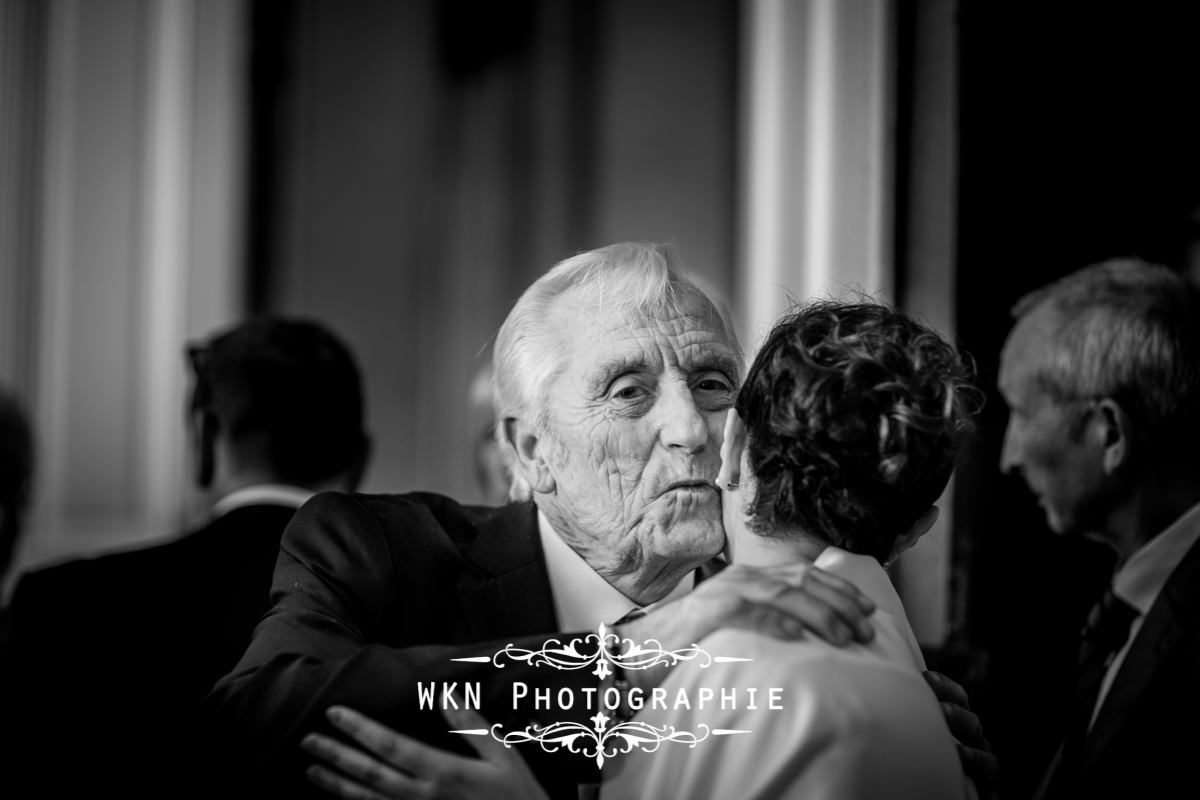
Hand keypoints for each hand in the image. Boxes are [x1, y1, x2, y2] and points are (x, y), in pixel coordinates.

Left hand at [302, 705, 548, 799]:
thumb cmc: (517, 794)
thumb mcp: (503, 755)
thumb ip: (471, 725)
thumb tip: (446, 694)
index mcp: (443, 773)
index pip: (391, 747)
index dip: (360, 729)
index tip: (336, 713)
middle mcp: (423, 798)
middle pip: (369, 774)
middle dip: (336, 756)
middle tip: (308, 740)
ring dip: (336, 785)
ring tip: (311, 770)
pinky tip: (341, 799)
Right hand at [618, 560, 875, 689]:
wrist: (640, 649)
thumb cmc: (692, 643)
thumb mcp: (738, 624)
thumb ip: (768, 618)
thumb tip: (810, 634)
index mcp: (751, 579)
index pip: (805, 575)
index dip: (841, 590)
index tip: (868, 610)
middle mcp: (742, 578)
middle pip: (802, 582)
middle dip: (839, 603)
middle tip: (865, 628)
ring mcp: (725, 593)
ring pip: (783, 595)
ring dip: (818, 614)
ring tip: (842, 636)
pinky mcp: (709, 613)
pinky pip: (749, 614)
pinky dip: (775, 623)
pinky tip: (797, 636)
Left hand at [924, 670, 997, 799]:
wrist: (941, 798)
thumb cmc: (925, 769)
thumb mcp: (920, 741)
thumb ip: (912, 719)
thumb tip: (886, 695)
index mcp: (956, 725)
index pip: (956, 698)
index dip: (945, 686)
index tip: (927, 677)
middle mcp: (970, 739)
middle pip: (966, 712)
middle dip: (951, 699)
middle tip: (931, 691)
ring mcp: (981, 758)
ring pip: (977, 734)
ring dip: (960, 720)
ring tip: (942, 712)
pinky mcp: (987, 781)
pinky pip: (988, 766)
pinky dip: (975, 758)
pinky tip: (960, 753)